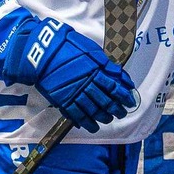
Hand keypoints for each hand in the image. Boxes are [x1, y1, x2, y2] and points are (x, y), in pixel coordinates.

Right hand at [0, 16, 135, 131]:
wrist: (43, 52)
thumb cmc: (68, 47)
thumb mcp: (91, 51)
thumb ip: (107, 65)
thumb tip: (122, 78)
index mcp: (96, 70)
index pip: (115, 88)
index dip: (124, 97)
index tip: (130, 102)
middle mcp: (87, 84)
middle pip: (106, 101)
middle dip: (116, 109)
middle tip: (122, 113)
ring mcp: (74, 93)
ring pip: (93, 110)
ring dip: (103, 117)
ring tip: (108, 119)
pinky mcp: (63, 100)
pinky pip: (77, 115)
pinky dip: (86, 122)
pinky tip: (93, 126)